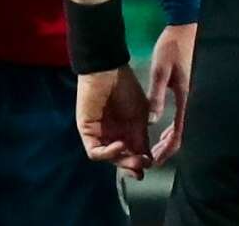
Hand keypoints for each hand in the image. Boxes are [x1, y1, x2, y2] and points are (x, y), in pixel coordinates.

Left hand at [75, 64, 153, 179]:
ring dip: (122, 161)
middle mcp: (112, 135)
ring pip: (109, 158)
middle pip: (121, 158)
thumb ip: (142, 136)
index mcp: (126, 130)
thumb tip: (149, 157)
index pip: (133, 152)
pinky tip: (121, 145)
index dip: (141, 161)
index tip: (152, 164)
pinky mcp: (87, 133)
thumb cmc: (127, 88)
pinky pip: (96, 152)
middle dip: (132, 165)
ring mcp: (99, 135)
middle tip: (143, 166)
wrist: (108, 72)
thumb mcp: (141, 114)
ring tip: (135, 160)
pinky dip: (108, 153)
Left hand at [146, 23, 194, 164]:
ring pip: (186, 126)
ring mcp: (194, 95)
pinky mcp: (192, 90)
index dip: (167, 149)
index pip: (179, 132)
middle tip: (152, 158)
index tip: (155, 160)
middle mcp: (194, 99)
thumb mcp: (160, 71)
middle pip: (184, 133)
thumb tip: (151, 122)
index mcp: (186, 96)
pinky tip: (165, 130)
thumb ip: (156, 96)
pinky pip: (185, 116)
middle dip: (168, 148)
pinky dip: (175, 128)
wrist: (187, 27)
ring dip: (172, 139)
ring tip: (156, 148)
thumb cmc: (172, 47)